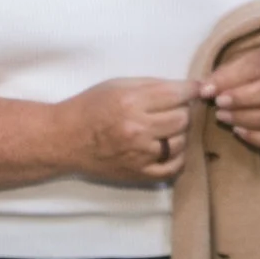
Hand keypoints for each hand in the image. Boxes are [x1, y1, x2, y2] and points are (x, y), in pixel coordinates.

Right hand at [60, 78, 195, 182]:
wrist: (64, 139)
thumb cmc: (89, 107)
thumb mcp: (117, 84)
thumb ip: (152, 85)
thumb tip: (186, 87)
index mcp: (131, 102)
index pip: (178, 94)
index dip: (192, 89)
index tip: (195, 89)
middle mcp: (138, 129)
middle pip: (183, 118)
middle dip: (183, 110)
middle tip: (172, 109)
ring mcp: (140, 155)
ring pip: (181, 142)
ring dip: (178, 133)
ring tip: (165, 128)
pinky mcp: (139, 174)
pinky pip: (174, 167)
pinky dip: (177, 157)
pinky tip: (167, 148)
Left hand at [203, 44, 259, 151]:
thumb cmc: (254, 73)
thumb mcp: (240, 64)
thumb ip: (223, 75)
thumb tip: (204, 90)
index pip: (258, 66)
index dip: (231, 78)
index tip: (208, 90)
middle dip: (240, 99)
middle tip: (218, 103)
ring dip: (244, 118)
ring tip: (222, 116)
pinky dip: (256, 138)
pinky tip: (238, 131)